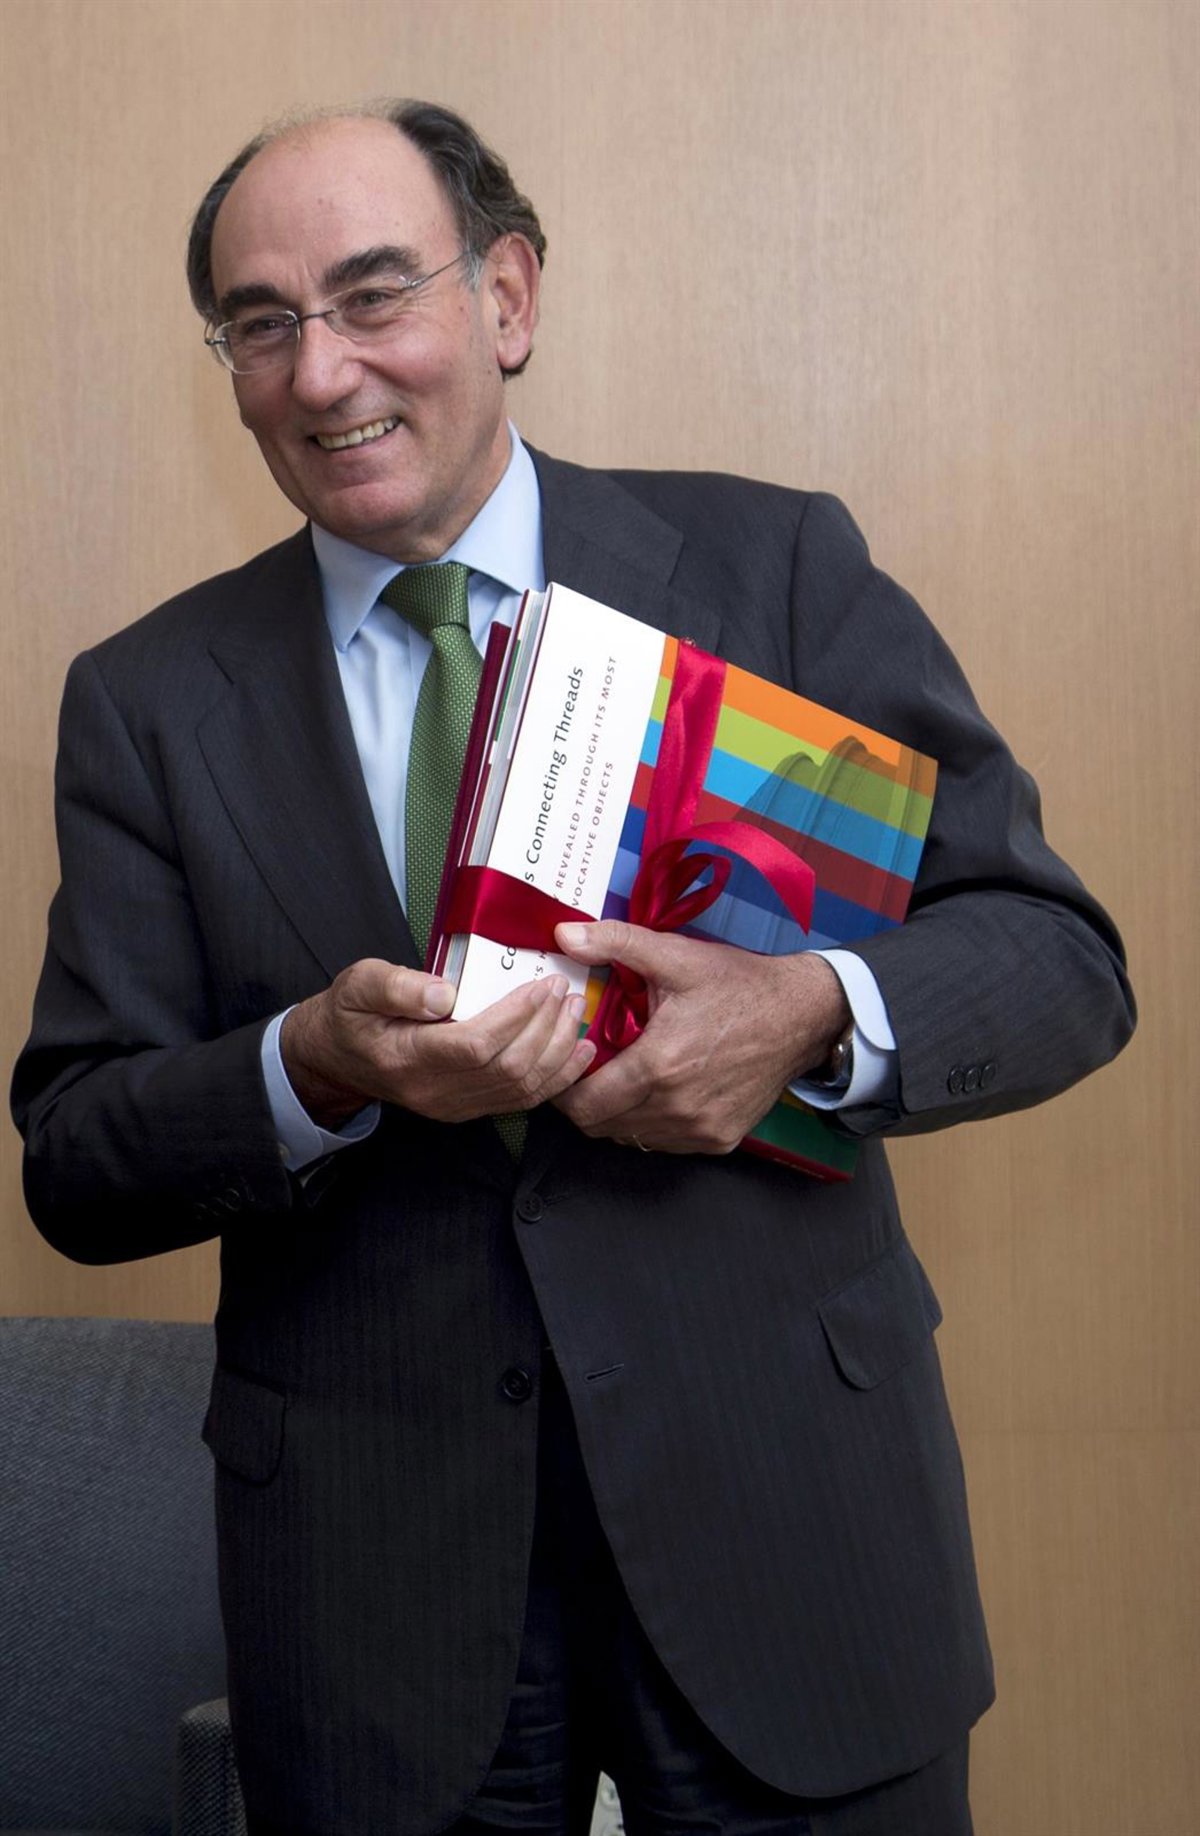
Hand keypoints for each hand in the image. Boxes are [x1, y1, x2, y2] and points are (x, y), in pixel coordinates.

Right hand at [281, 959, 594, 1128]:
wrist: (338, 1058)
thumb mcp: (357, 984)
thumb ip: (395, 986)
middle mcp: (434, 1092)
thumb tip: (443, 992)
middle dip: (546, 1028)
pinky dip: (555, 1077)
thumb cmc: (350, 1016)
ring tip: (576, 1013)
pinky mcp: (467, 1109)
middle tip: (565, 990)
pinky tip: (577, 1051)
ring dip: (558, 1052)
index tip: (542, 985)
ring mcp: (452, 1107)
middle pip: (507, 1068)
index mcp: (406, 1058)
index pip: (474, 1044)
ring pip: (520, 1089)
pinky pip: (520, 1101)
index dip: (516, 1016)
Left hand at [551, 922, 850, 1154]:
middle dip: (586, 1100)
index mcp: (659, 1065)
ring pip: (632, 1137)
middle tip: (590, 1069)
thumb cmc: (739, 986)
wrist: (802, 1014)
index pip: (584, 1104)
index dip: (564, 1088)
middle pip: (601, 1126)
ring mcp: (701, 1128)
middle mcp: (678, 1107)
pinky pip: (667, 1143)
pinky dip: (652, 1123)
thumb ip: (614, 943)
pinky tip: (659, 1090)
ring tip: (624, 1077)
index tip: (566, 1065)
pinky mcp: (721, 1139)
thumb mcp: (675, 955)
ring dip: (619, 1113)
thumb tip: (564, 935)